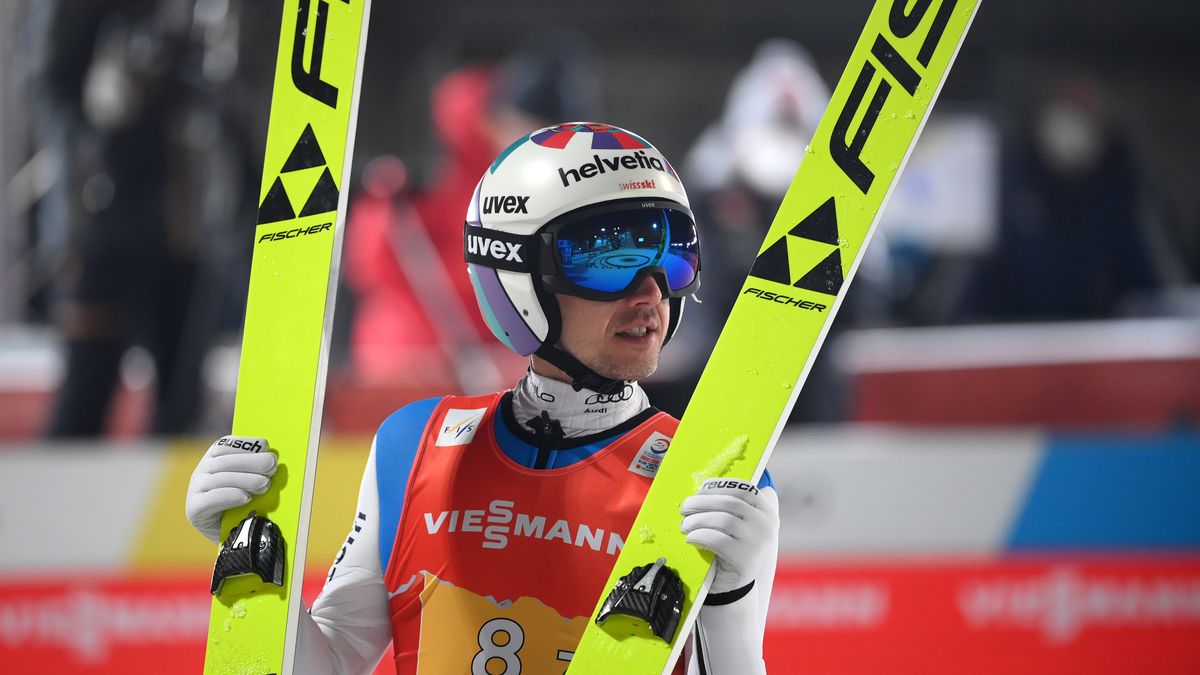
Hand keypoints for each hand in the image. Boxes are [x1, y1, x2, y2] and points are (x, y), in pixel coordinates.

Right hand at [185, 435, 275, 543]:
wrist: (234, 537)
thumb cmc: (246, 504)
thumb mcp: (252, 482)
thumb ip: (258, 468)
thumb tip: (273, 457)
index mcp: (213, 459)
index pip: (226, 444)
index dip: (246, 445)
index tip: (267, 448)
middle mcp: (201, 471)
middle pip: (225, 461)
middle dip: (252, 462)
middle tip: (272, 467)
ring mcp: (195, 490)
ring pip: (220, 479)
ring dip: (246, 479)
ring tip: (264, 484)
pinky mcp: (193, 509)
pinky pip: (211, 499)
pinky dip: (230, 496)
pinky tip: (246, 497)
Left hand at [680, 478, 778, 593]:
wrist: (733, 586)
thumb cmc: (730, 549)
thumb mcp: (736, 526)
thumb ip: (728, 507)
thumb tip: (702, 489)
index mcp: (767, 512)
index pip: (745, 489)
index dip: (720, 487)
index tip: (701, 490)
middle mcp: (767, 525)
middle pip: (730, 502)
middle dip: (702, 502)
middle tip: (685, 508)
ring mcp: (758, 542)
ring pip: (722, 520)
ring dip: (697, 520)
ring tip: (685, 525)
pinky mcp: (744, 558)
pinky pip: (716, 539)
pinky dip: (699, 535)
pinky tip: (691, 538)